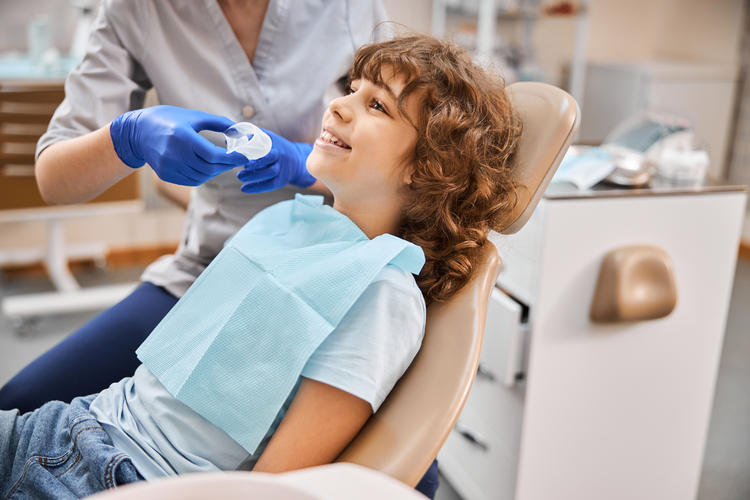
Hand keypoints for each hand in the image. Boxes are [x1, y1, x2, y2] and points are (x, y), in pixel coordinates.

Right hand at [109, 105, 248, 185]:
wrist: (138, 131)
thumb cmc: (168, 120)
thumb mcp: (193, 116)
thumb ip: (217, 122)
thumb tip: (238, 128)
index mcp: (183, 137)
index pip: (213, 155)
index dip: (232, 158)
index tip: (244, 157)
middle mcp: (174, 154)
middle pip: (210, 168)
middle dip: (226, 165)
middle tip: (235, 160)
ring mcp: (169, 166)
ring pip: (202, 177)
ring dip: (215, 172)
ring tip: (221, 163)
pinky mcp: (165, 174)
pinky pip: (191, 181)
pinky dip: (203, 176)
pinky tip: (207, 168)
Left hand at [236, 128, 315, 192]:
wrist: (297, 160)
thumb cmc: (277, 147)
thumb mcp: (269, 138)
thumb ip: (253, 135)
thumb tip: (231, 134)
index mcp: (276, 146)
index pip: (267, 147)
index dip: (256, 150)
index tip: (243, 152)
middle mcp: (280, 158)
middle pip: (270, 161)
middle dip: (256, 164)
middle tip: (242, 166)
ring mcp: (281, 170)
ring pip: (269, 174)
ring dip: (254, 176)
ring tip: (240, 176)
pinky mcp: (280, 181)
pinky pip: (269, 185)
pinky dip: (256, 188)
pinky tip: (243, 189)